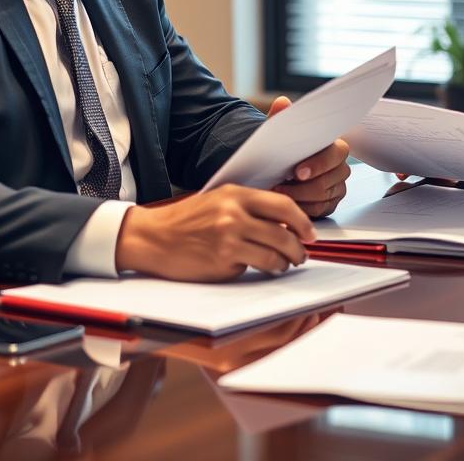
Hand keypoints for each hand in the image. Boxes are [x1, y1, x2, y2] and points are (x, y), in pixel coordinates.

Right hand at [114, 184, 315, 280]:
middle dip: (299, 247)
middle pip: (284, 232)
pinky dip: (264, 269)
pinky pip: (255, 268)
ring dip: (285, 262)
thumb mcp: (219, 201)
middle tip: (301, 254)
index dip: (303, 221)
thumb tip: (284, 224)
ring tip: (284, 264)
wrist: (153, 237)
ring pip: (274, 253)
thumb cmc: (186, 220)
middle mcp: (234, 213)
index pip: (283, 205)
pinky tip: (261, 268)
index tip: (310, 233)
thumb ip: (249, 208)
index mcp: (236, 194)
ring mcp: (229, 237)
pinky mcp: (222, 260)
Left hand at [267, 96, 350, 217]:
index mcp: (332, 145)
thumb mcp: (277, 132)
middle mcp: (339, 166)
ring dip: (299, 198)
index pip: (336, 153)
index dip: (318, 164)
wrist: (277, 167)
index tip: (297, 172)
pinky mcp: (330, 202)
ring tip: (279, 193)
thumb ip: (280, 118)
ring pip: (323, 197)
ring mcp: (336, 186)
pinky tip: (288, 203)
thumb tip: (282, 103)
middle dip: (303, 187)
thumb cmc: (282, 148)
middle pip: (329, 181)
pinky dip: (303, 208)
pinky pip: (320, 210)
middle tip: (280, 187)